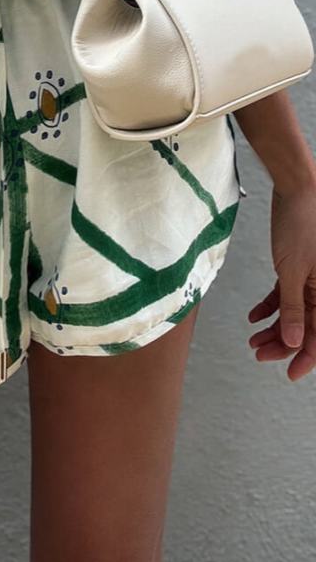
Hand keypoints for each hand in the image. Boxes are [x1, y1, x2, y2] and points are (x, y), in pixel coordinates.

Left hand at [247, 184, 315, 380]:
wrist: (297, 188)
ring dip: (275, 327)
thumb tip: (293, 342)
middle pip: (307, 326)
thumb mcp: (293, 271)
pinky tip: (254, 316)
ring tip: (252, 339)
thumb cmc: (301, 223)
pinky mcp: (299, 267)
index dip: (307, 357)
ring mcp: (313, 278)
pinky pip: (287, 294)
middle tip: (259, 353)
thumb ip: (293, 308)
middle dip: (284, 343)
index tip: (289, 372)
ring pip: (295, 312)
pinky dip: (271, 306)